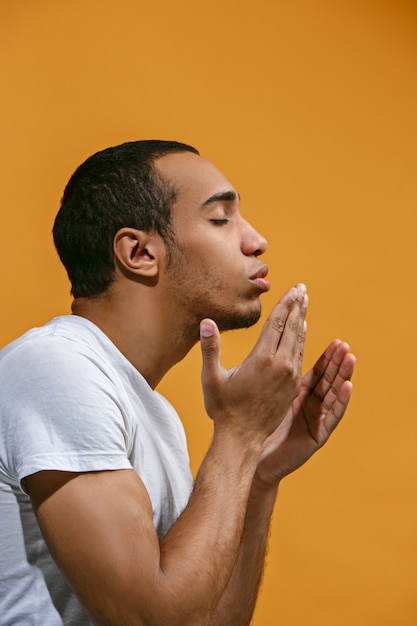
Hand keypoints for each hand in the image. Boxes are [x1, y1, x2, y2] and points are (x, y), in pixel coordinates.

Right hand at [200, 285, 307, 444]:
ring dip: (302, 321)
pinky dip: (302, 340)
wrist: (242, 438)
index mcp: (262, 359)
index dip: (285, 305)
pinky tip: (303, 331)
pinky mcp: (293, 387)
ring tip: (304, 304)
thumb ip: (210, 348)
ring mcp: (290, 377)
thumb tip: (206, 322)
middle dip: (297, 307)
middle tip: (302, 289)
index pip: (277, 324)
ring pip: (299, 341)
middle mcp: (281, 365)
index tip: (293, 289)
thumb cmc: (223, 408)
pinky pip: (301, 356)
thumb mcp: (212, 378)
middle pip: (292, 328)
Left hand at [254, 339, 355, 486]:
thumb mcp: (263, 396)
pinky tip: (348, 385)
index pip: (316, 372)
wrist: (248, 456)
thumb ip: (268, 375)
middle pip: (328, 381)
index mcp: (297, 395)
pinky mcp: (318, 435)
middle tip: (344, 344)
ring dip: (344, 376)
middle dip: (337, 362)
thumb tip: (264, 348)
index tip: (334, 341)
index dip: (326, 357)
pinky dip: (342, 401)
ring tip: (350, 358)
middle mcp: (310, 406)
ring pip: (334, 395)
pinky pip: (333, 416)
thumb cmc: (251, 426)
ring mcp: (315, 421)